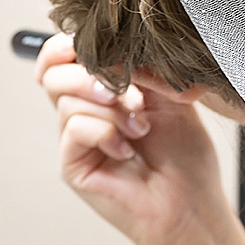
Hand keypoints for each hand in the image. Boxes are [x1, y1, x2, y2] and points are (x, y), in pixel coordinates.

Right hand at [35, 35, 237, 244]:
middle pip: (53, 74)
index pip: (61, 57)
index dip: (66, 45)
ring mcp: (75, 140)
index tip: (88, 42)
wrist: (191, 202)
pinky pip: (74, 128)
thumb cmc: (184, 154)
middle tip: (131, 97)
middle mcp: (82, 112)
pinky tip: (127, 150)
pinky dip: (105, 132)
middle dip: (91, 75)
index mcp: (100, 90)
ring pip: (66, 99)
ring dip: (111, 108)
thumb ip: (138, 65)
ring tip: (140, 128)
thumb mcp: (168, 93)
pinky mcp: (73, 164)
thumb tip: (109, 47)